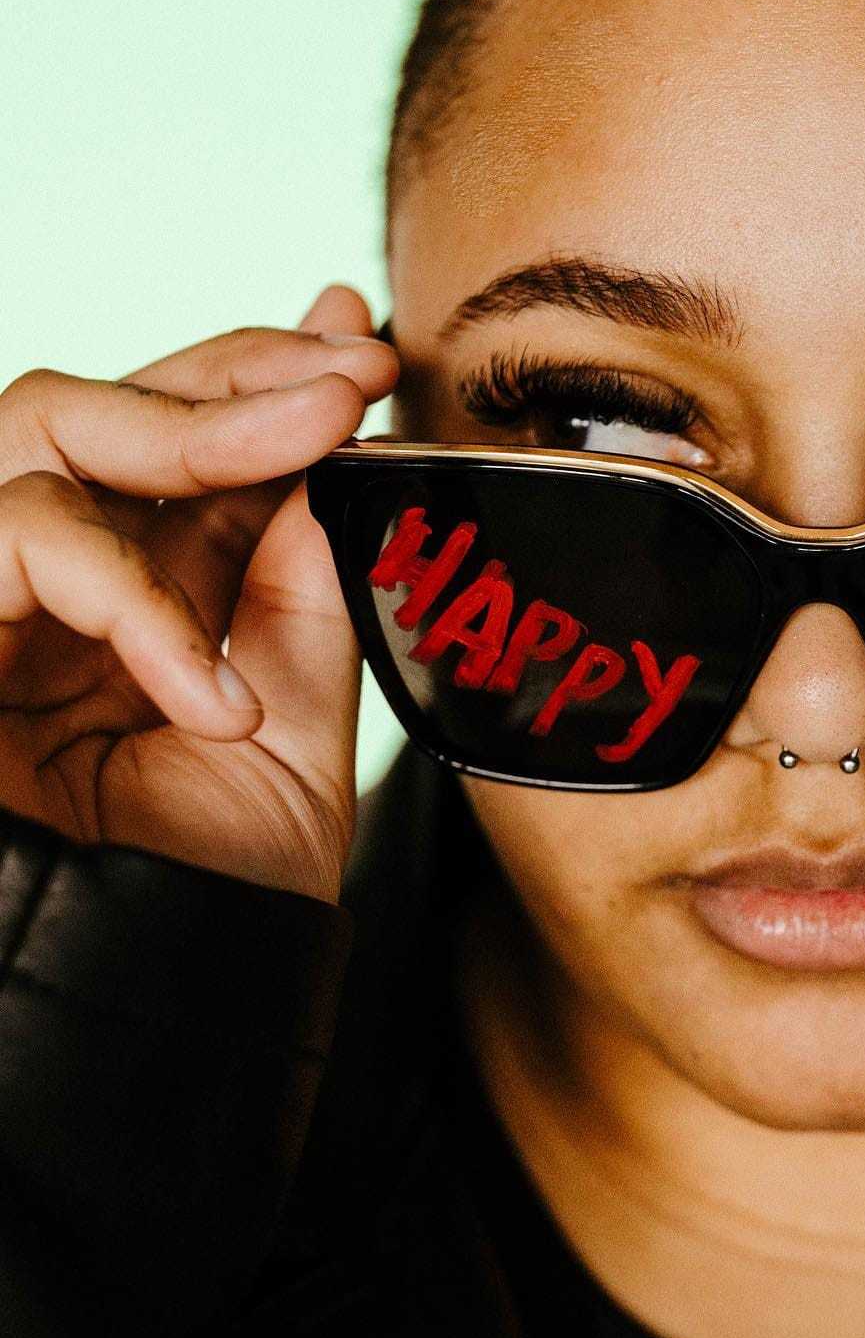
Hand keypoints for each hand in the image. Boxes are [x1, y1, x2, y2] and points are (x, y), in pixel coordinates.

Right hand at [0, 285, 398, 901]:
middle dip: (233, 370)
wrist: (159, 1003)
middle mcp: (48, 587)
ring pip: (40, 436)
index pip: (172, 443)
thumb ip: (301, 576)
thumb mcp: (294, 705)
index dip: (256, 373)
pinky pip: (18, 546)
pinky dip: (130, 602)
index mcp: (133, 594)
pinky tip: (212, 696)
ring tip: (318, 435)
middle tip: (354, 366)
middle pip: (98, 407)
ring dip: (193, 429)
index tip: (358, 334)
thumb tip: (328, 443)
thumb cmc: (218, 876)